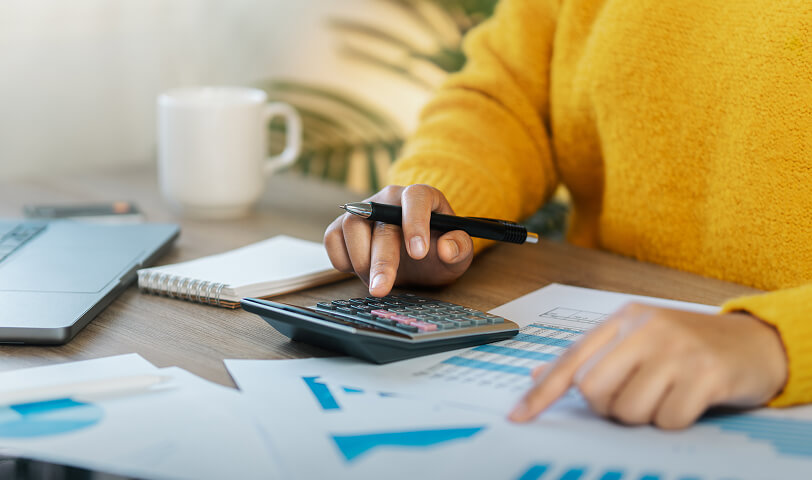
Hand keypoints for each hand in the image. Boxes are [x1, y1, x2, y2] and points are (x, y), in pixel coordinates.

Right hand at [324, 184, 473, 296]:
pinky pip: (333, 238)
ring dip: (360, 260)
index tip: (419, 253)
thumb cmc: (437, 252)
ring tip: (377, 281)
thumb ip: (459, 249)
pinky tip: (360, 270)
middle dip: (382, 260)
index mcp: (421, 197)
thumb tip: (447, 248)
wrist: (416, 260)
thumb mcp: (458, 255)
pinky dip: (342, 259)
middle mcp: (389, 199)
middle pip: (380, 222)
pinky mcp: (343, 225)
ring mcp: (364, 210)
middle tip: (382, 289)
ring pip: (351, 225)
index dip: (416, 223)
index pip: (416, 198)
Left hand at [509, 303, 787, 428]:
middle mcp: (645, 328)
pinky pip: (667, 419)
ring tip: (664, 394)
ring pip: (628, 409)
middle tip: (633, 397)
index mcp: (622, 319)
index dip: (541, 392)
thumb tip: (539, 374)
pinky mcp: (705, 373)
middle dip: (607, 406)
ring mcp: (676, 349)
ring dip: (644, 415)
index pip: (570, 359)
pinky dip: (674, 420)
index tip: (517, 416)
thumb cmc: (687, 345)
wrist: (753, 342)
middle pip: (593, 389)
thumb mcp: (637, 339)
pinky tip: (688, 400)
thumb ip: (593, 356)